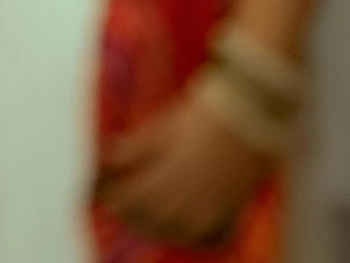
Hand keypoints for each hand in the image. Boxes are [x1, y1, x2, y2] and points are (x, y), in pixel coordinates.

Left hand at [96, 92, 270, 246]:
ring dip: (156, 228)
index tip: (100, 193)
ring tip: (144, 219)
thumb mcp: (159, 129)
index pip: (127, 202)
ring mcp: (211, 211)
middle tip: (118, 207)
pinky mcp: (231, 210)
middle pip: (149, 222)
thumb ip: (132, 150)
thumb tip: (106, 161)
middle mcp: (186, 204)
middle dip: (129, 215)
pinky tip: (183, 229)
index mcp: (164, 182)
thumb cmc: (200, 117)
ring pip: (176, 233)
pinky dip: (192, 236)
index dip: (110, 198)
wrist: (249, 114)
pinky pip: (208, 236)